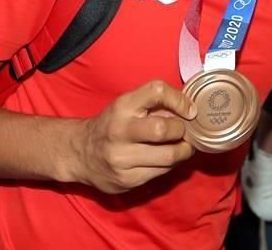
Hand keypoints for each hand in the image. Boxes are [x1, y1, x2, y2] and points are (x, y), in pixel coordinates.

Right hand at [71, 80, 196, 193]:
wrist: (80, 153)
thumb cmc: (113, 124)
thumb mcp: (128, 105)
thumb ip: (157, 104)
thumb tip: (191, 111)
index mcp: (122, 107)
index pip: (157, 91)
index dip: (179, 99)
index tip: (189, 110)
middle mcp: (120, 132)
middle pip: (163, 129)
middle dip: (182, 131)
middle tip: (183, 131)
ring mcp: (122, 159)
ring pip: (168, 156)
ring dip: (183, 151)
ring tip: (182, 146)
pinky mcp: (127, 180)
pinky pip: (161, 172)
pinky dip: (170, 164)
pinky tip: (166, 158)